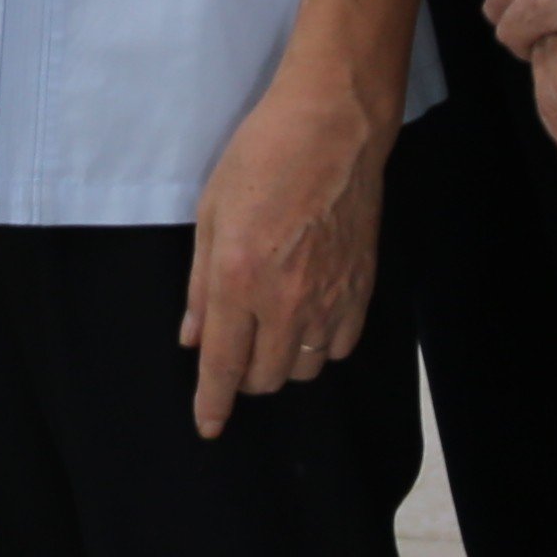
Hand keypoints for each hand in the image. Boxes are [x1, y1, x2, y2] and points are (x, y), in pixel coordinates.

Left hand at [182, 64, 388, 438]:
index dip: (212, 403)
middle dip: (243, 377)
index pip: (223, 365)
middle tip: (235, 348)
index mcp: (239, 281)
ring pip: (304, 370)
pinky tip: (307, 321)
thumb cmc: (260, 159)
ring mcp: (331, 301)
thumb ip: (201, 285)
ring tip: (270, 331)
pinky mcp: (363, 291)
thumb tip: (193, 338)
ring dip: (281, 363)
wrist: (333, 130)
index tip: (207, 426)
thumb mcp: (210, 214)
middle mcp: (287, 302)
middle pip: (265, 378)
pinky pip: (340, 348)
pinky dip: (319, 347)